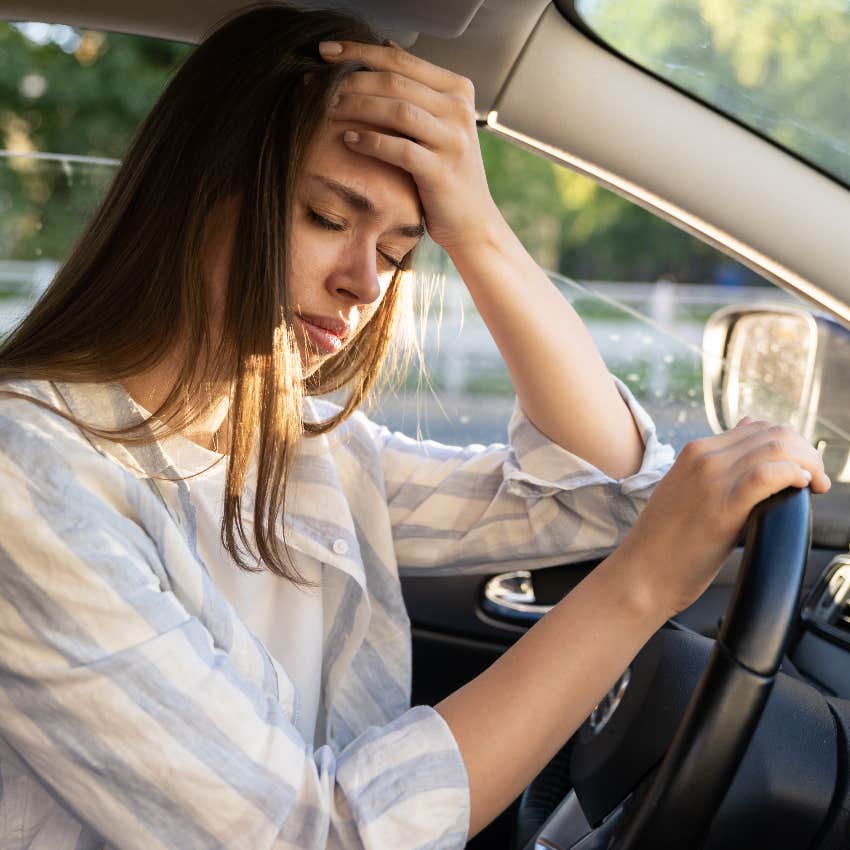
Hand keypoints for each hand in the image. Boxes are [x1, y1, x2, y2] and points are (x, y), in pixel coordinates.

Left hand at [319, 39, 501, 251]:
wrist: (472, 222)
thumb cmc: (446, 172)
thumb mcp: (437, 123)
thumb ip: (417, 87)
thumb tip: (387, 45)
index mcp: (457, 90)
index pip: (401, 60)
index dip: (359, 52)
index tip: (325, 51)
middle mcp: (459, 110)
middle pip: (396, 81)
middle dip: (349, 78)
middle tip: (315, 81)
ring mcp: (454, 140)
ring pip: (398, 110)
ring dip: (356, 106)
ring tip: (325, 108)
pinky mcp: (442, 171)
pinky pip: (401, 150)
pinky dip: (372, 142)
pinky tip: (348, 140)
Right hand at [620, 418, 830, 619]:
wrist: (641, 573)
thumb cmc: (666, 541)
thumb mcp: (687, 491)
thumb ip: (717, 468)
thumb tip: (748, 440)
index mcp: (694, 452)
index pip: (757, 427)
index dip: (789, 443)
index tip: (802, 467)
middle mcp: (703, 457)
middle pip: (773, 434)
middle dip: (805, 452)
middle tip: (815, 479)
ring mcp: (711, 478)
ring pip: (776, 448)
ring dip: (808, 464)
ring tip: (815, 485)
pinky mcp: (722, 506)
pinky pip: (769, 475)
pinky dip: (794, 474)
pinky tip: (802, 488)